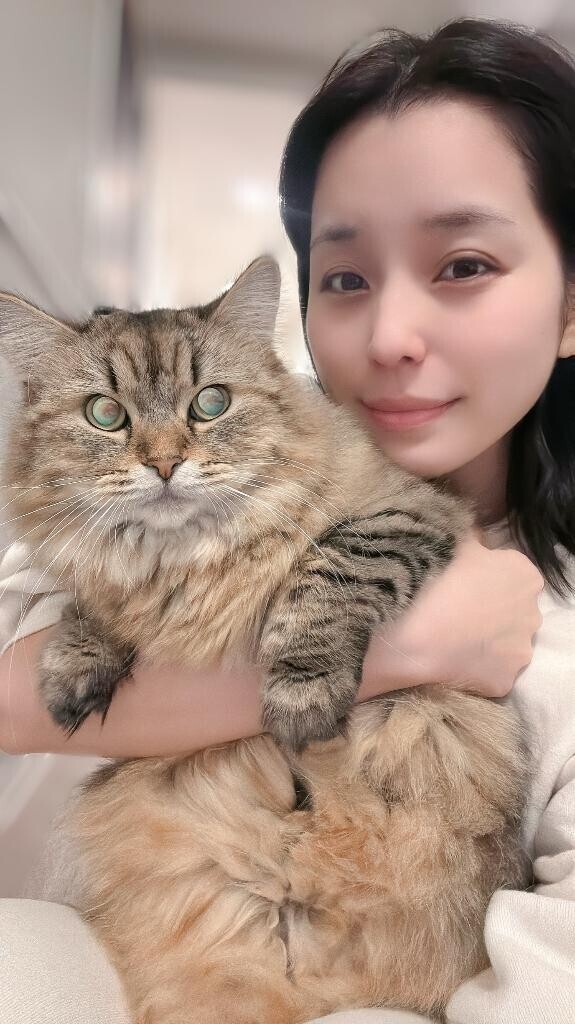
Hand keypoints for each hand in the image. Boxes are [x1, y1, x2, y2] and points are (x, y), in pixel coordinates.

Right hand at [360, 533, 543, 699]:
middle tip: (454, 611)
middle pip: (513, 611)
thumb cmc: (431, 580)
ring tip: (450, 639)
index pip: (512, 575)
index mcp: (523, 574)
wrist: (409, 634)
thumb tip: (475, 533)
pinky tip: (451, 661)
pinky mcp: (504, 681)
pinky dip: (474, 669)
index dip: (485, 579)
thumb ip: (471, 535)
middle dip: (491, 612)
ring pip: (506, 645)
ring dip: (485, 643)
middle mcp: (532, 612)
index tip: (461, 585)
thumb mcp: (452, 542)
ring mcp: (520, 651)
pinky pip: (491, 673)